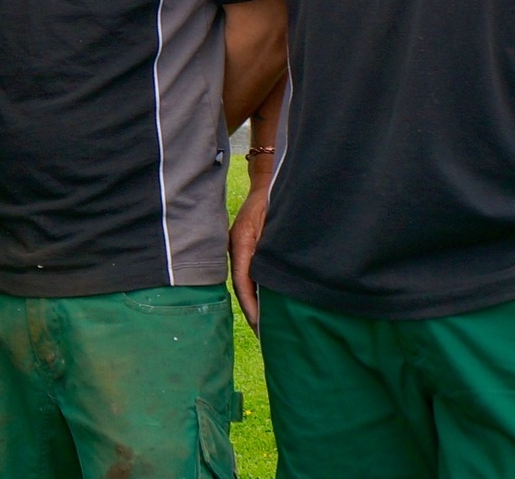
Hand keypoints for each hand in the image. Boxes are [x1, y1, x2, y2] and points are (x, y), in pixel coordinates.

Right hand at [229, 181, 268, 329]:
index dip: (251, 304)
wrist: (271, 179)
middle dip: (253, 311)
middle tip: (266, 336)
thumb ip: (273, 247)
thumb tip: (273, 277)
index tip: (259, 324)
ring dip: (256, 303)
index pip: (242, 280)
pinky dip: (259, 291)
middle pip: (243, 285)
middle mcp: (239, 247)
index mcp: (242, 242)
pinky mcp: (250, 247)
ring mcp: (243, 247)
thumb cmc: (276, 197)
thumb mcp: (276, 221)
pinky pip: (252, 274)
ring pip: (247, 281)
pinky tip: (269, 305)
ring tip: (267, 327)